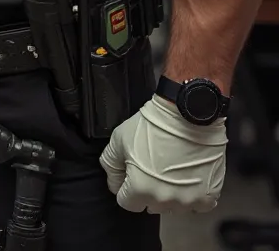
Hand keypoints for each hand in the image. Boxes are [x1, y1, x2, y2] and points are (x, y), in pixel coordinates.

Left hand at [99, 94, 226, 213]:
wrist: (188, 113)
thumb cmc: (155, 124)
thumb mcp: (119, 138)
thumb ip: (111, 165)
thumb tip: (115, 183)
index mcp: (140, 188)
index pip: (127, 202)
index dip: (127, 185)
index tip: (134, 172)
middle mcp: (164, 200)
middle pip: (150, 205)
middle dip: (149, 189)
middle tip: (155, 165)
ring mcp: (187, 199)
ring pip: (173, 205)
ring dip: (172, 192)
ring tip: (174, 167)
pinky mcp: (207, 195)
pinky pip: (197, 205)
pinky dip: (194, 193)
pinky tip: (190, 175)